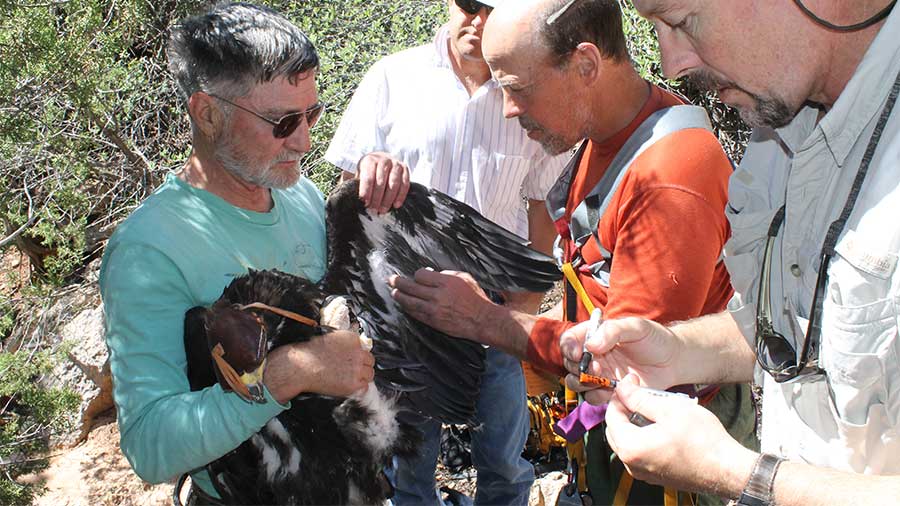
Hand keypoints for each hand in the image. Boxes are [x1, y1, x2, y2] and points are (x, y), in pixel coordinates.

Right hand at [264, 330, 374, 402]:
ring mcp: (358, 369)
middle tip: (351, 370)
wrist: (302, 367)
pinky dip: (358, 388)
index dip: (357, 355)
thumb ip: (344, 342)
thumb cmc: (310, 352)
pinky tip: (349, 386)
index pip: (363, 347)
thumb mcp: (329, 338)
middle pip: (370, 361)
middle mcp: (358, 353)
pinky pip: (364, 387)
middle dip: (362, 365)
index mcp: (352, 339)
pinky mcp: (354, 384)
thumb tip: (353, 347)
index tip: (351, 359)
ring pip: (370, 374)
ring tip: (349, 378)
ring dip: (362, 376)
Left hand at [356, 152, 409, 213]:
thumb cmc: (369, 171)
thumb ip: (354, 183)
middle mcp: (384, 160)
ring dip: (388, 199)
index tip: (365, 203)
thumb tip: (348, 196)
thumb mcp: (359, 173)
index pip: (368, 177)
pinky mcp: (405, 169)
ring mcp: (396, 164)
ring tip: (383, 210)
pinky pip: (405, 184)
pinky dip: (400, 196)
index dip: (366, 191)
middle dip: (376, 198)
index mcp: (370, 160)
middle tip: (373, 210)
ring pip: (393, 183)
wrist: (382, 159)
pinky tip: (395, 205)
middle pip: (381, 182)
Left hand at [388, 269, 495, 341]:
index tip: (417, 276)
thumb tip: (432, 273)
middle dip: (398, 282)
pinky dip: (408, 309)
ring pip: (409, 302)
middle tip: (392, 279)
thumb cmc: (475, 298)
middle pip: (410, 287)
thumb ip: (447, 274)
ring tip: (394, 292)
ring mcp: (434, 310)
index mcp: (446, 282)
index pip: (420, 275)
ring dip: (399, 296)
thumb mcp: (464, 278)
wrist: (481, 320)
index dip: (416, 274)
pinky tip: (405, 305)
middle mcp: (437, 296)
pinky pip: (415, 314)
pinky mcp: (433, 322)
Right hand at [560, 317, 680, 404]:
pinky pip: (593, 397)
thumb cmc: (656, 339)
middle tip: (596, 368)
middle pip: (570, 363)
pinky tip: (614, 390)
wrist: (673, 361)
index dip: (569, 347)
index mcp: (595, 336)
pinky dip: (598, 396)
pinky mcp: (609, 391)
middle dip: (578, 368)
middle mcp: (594, 355)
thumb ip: (613, 331)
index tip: (578, 353)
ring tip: (603, 380)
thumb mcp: (636, 327)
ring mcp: (600, 374)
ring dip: (584, 383)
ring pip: (577, 382)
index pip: (570, 340)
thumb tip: (591, 345)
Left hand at [605, 375, 756, 494]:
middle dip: (626, 411)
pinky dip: (645, 438)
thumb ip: (640, 398)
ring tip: (657, 410)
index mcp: (631, 447)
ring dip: (636, 424)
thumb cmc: (703, 442)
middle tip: (642, 396)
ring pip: (628, 442)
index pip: (611, 416)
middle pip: (616, 430)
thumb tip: (623, 388)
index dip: (620, 397)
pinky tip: (663, 427)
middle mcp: (632, 464)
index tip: (631, 385)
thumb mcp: (669, 409)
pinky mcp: (655, 476)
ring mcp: (643, 472)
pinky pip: (641, 453)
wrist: (727, 468)